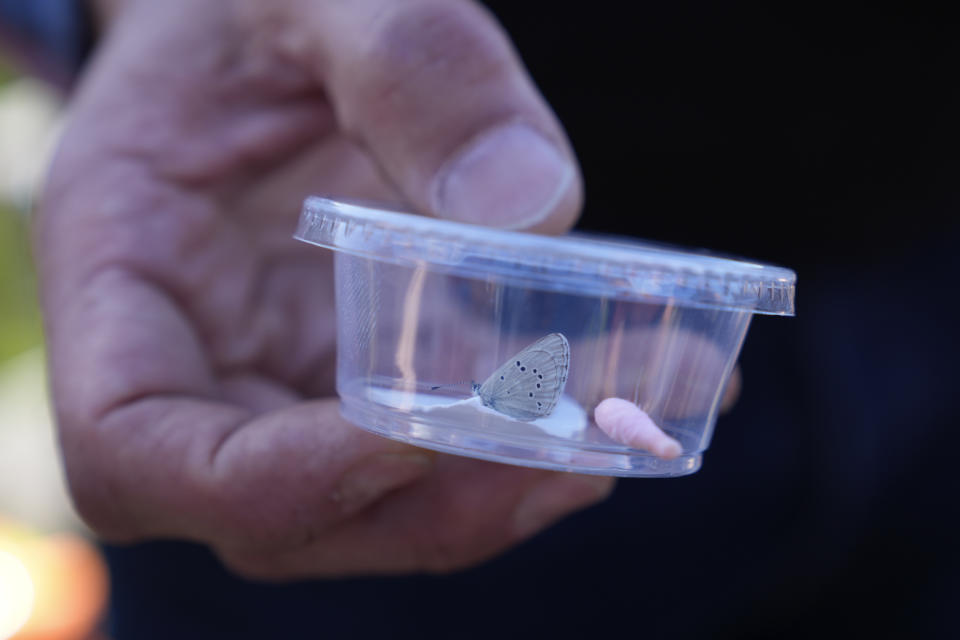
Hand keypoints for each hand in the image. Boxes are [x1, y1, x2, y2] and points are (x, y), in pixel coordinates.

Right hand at [36, 0, 608, 578]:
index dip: (275, 479)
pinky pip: (425, 447)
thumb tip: (533, 207)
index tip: (414, 435)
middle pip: (278, 515)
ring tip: (623, 431)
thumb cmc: (253, 3)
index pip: (138, 450)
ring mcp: (279, 375)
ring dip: (495, 492)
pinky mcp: (352, 369)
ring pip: (367, 504)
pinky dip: (518, 443)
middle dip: (429, 507)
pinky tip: (623, 391)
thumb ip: (409, 67)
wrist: (264, 21)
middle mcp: (195, 358)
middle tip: (575, 452)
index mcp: (124, 273)